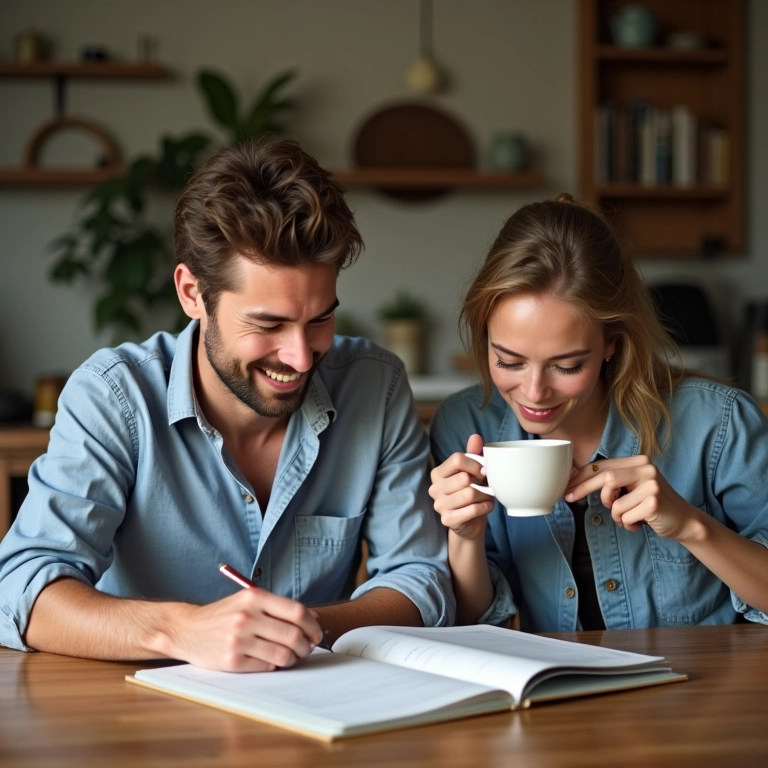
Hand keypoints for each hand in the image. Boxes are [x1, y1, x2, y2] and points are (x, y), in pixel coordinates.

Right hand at [167, 588, 323, 672]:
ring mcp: (238, 640)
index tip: (316, 633)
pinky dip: (273, 665)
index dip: (313, 625)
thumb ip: (278, 607)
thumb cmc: (224, 614)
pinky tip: (269, 659)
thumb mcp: (249, 601)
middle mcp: (247, 617)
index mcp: (254, 598)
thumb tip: (313, 618)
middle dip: (306, 645)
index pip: (297, 612)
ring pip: (283, 654)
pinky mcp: (231, 661)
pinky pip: (266, 666)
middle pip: (293, 635)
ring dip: (293, 658)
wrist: (187, 629)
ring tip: (291, 656)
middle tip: (306, 648)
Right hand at [429, 434, 494, 539]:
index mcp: (438, 473)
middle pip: (464, 477)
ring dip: (484, 496)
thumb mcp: (473, 472)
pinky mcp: (447, 519)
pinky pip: (472, 510)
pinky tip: (486, 506)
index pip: (457, 459)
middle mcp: (434, 488)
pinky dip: (485, 507)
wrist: (470, 522)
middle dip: (481, 482)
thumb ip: (473, 454)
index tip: (482, 471)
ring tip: (486, 497)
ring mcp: (439, 505)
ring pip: (470, 494)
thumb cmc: (471, 492)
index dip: (475, 464)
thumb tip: (475, 436)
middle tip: (485, 486)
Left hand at [565, 455, 702, 541]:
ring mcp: (651, 484)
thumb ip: (611, 482)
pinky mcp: (654, 502)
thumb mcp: (631, 488)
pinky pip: (625, 516)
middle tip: (570, 499)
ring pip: (614, 503)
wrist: (684, 521)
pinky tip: (640, 523)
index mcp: (638, 461)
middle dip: (583, 489)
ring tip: (630, 517)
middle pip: (605, 478)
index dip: (581, 477)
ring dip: (617, 516)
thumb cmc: (651, 505)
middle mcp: (646, 468)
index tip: (566, 487)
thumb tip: (576, 481)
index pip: (603, 466)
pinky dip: (628, 524)